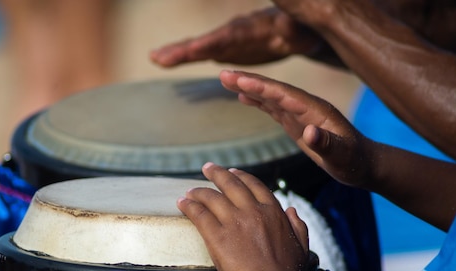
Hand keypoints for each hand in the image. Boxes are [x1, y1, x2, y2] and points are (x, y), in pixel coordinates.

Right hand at [150, 8, 322, 67]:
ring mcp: (224, 41)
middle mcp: (231, 34)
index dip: (205, 46)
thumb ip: (291, 29)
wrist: (295, 31)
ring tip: (154, 57)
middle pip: (203, 42)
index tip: (188, 52)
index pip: (223, 39)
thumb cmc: (300, 32)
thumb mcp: (299, 31)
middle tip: (157, 57)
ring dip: (175, 52)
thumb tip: (288, 24)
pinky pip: (199, 53)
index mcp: (247, 31)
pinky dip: (182, 56)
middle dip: (182, 50)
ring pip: (196, 46)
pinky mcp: (223, 50)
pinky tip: (165, 60)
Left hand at [177, 162, 308, 270]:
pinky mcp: (217, 236)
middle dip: (217, 173)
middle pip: (231, 184)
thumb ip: (297, 225)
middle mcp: (252, 211)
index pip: (254, 186)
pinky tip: (182, 203)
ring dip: (199, 191)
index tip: (233, 172)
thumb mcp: (302, 246)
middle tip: (207, 168)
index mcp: (273, 212)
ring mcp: (234, 221)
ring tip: (190, 191)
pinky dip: (189, 206)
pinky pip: (199, 214)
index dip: (242, 177)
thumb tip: (291, 210)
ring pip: (212, 197)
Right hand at [219, 69, 376, 188]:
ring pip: (271, 96)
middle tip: (223, 74)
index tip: (239, 79)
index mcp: (315, 110)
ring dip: (249, 87)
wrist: (363, 164)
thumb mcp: (341, 156)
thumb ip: (326, 144)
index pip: (284, 94)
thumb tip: (309, 132)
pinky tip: (243, 96)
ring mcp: (301, 113)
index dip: (261, 87)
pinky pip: (273, 107)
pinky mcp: (297, 122)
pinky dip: (258, 100)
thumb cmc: (354, 161)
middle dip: (249, 81)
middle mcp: (307, 107)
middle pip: (273, 90)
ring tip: (225, 79)